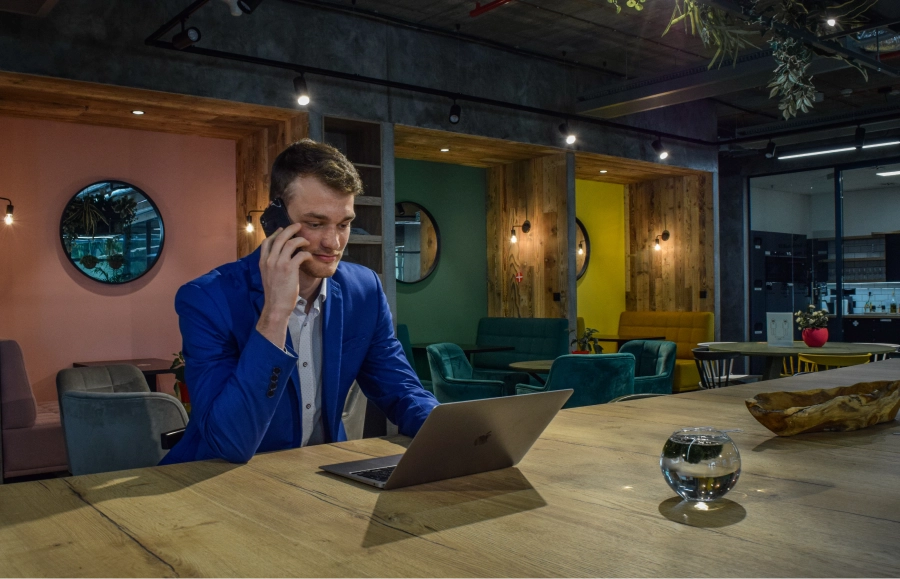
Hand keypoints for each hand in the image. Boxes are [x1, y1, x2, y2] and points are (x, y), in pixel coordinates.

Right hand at [255, 224, 310, 347]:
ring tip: (306, 241)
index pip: (267, 242)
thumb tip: (280, 258)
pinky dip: (306, 253)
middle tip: (298, 226)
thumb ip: (271, 266)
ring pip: (291, 242)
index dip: (276, 233)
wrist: (276, 306)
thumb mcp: (268, 277)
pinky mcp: (290, 268)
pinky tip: (308, 256)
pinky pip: (300, 254)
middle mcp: (269, 260)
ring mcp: (279, 263)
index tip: (282, 230)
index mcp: (263, 262)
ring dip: (301, 239)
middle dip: (290, 229)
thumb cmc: (274, 294)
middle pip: (280, 237)